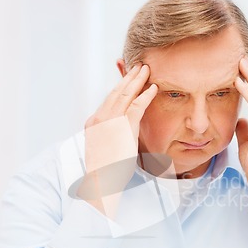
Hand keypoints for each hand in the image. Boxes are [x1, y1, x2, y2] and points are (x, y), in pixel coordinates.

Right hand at [80, 64, 157, 213]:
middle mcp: (99, 119)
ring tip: (146, 70)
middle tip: (139, 65)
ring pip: (125, 95)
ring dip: (137, 81)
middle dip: (128, 77)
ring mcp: (109, 123)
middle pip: (116, 93)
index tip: (129, 76)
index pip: (109, 99)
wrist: (100, 182)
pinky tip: (152, 88)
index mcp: (94, 122)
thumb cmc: (106, 170)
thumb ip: (113, 134)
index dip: (120, 86)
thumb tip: (121, 128)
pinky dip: (145, 96)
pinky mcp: (120, 129)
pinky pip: (135, 107)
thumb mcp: (107, 147)